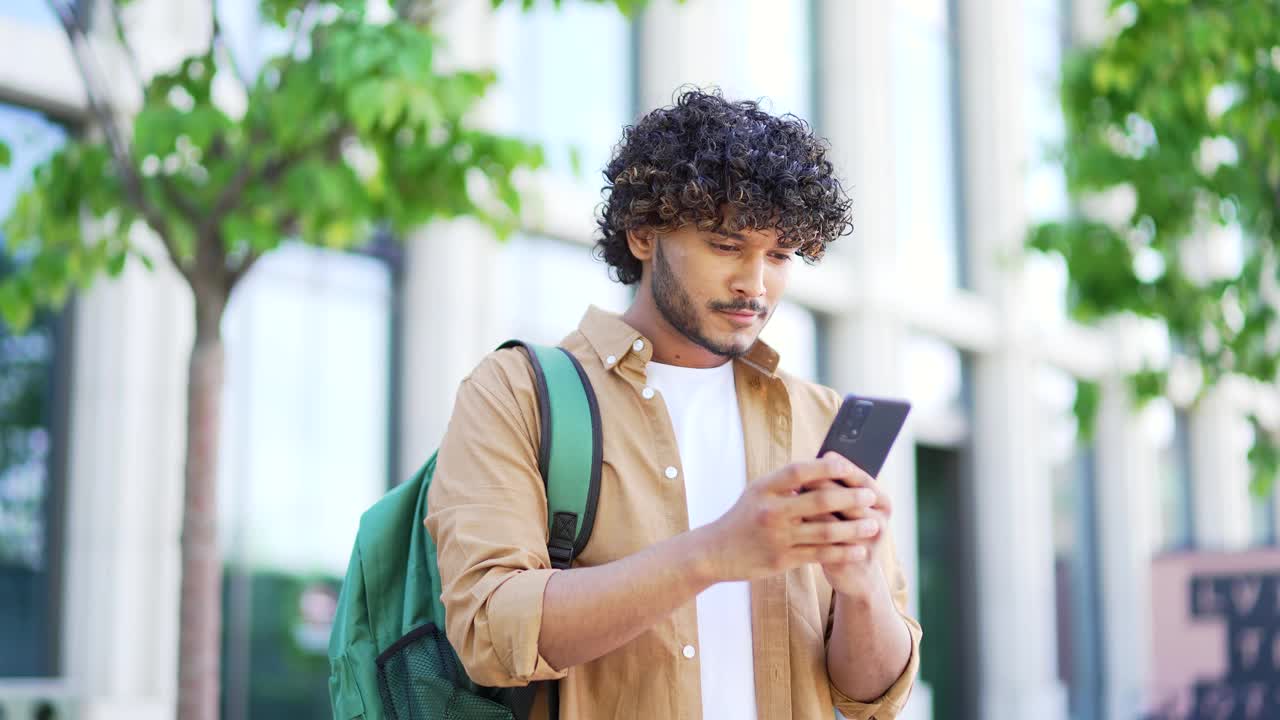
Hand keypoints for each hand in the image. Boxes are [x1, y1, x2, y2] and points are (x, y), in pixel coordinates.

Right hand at [697, 454, 880, 583]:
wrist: (715, 552)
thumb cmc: (743, 517)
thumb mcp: (757, 492)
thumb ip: (786, 483)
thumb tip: (826, 468)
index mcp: (764, 488)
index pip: (798, 472)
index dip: (825, 468)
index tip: (848, 466)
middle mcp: (770, 511)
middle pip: (818, 502)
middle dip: (850, 498)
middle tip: (871, 496)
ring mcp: (777, 537)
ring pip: (824, 532)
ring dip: (853, 529)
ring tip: (874, 526)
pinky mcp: (782, 560)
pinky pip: (819, 555)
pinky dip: (842, 552)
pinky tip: (859, 550)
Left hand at [802, 453, 892, 597]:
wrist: (856, 575)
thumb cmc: (847, 531)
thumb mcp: (852, 508)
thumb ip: (842, 487)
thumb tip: (820, 457)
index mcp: (883, 503)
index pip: (863, 479)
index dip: (843, 466)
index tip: (826, 453)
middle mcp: (880, 521)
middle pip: (848, 496)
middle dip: (823, 483)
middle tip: (802, 474)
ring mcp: (866, 542)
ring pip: (835, 518)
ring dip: (812, 505)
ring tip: (792, 493)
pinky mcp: (849, 558)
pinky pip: (826, 539)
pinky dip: (807, 526)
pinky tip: (792, 518)